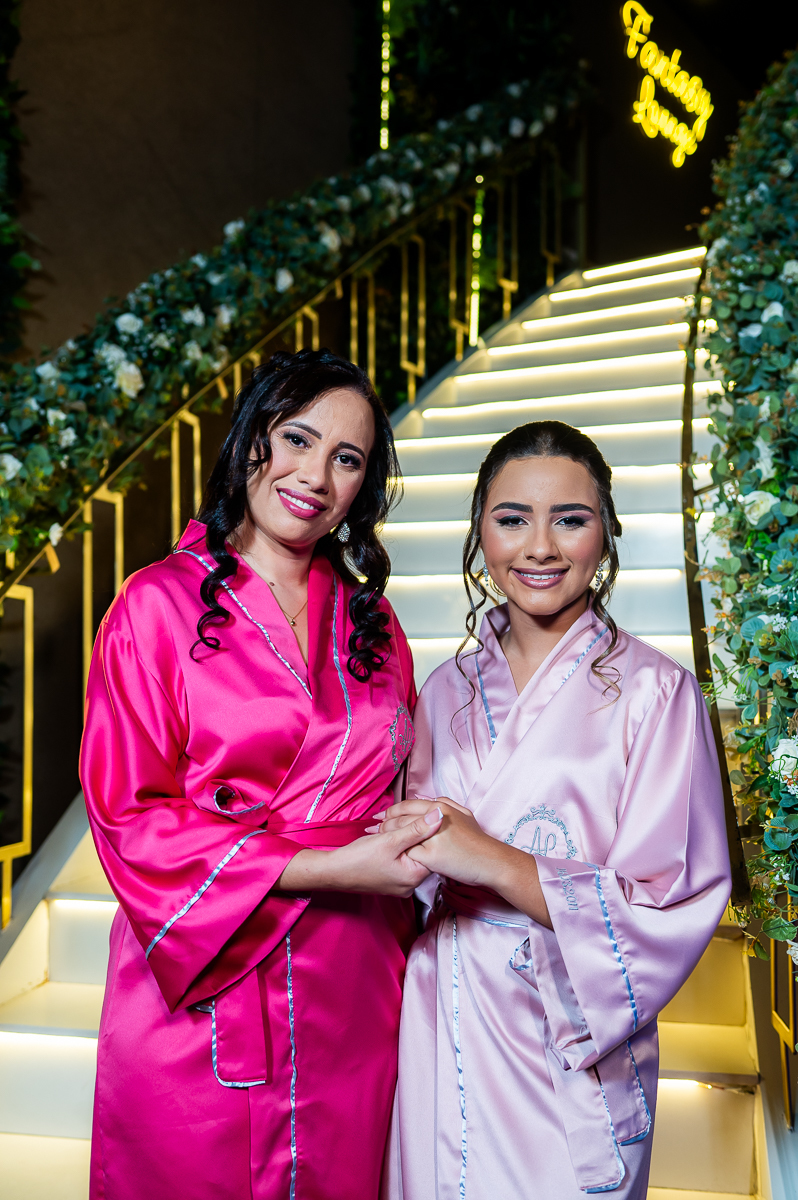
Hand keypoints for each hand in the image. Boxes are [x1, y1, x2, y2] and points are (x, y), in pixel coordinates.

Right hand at [274, 808, 442, 897]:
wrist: (332, 872)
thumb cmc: (358, 858)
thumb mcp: (389, 840)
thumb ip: (416, 828)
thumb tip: (439, 816)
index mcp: (415, 877)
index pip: (432, 848)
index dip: (424, 829)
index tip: (412, 819)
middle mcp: (412, 885)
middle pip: (422, 851)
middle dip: (411, 833)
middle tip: (396, 826)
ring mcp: (402, 883)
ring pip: (411, 853)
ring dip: (402, 838)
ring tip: (388, 832)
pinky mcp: (392, 879)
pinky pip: (402, 859)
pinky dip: (396, 847)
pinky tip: (386, 839)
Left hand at [376, 797, 552, 927]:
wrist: (493, 862)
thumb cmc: (479, 843)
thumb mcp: (466, 816)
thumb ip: (448, 806)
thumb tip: (434, 802)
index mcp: (443, 806)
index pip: (409, 804)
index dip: (393, 810)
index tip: (382, 815)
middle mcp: (436, 817)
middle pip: (402, 817)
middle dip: (385, 821)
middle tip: (373, 825)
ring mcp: (433, 836)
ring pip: (402, 832)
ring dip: (387, 834)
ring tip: (375, 837)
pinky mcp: (433, 855)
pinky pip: (410, 851)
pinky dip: (397, 850)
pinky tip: (388, 853)